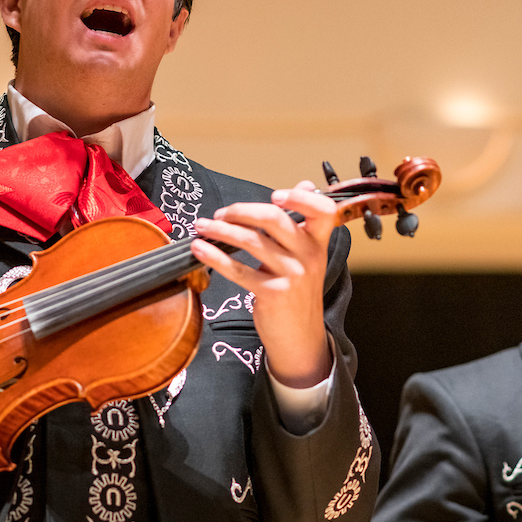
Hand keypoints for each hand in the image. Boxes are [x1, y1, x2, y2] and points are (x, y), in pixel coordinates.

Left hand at [191, 181, 334, 387]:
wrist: (300, 337)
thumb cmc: (298, 292)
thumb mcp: (308, 255)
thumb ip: (303, 222)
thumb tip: (306, 185)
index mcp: (318, 242)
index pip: (322, 210)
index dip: (300, 197)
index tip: (275, 194)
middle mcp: (309, 255)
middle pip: (274, 218)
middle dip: (241, 210)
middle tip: (221, 212)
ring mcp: (292, 275)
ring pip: (251, 241)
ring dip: (220, 230)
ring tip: (202, 226)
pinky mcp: (272, 293)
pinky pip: (238, 269)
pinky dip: (214, 256)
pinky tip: (200, 249)